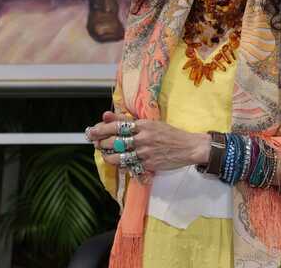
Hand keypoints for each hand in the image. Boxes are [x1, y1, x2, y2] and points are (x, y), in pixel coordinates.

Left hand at [87, 111, 209, 173]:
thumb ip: (129, 120)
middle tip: (96, 142)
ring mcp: (144, 153)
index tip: (92, 130)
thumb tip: (106, 115)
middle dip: (101, 142)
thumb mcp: (151, 122)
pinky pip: (129, 166)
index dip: (101, 128)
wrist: (188, 147)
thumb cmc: (169, 133)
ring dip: (108, 156)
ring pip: (118, 156)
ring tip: (105, 154)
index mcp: (143, 124)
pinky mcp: (147, 165)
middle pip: (114, 141)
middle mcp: (142, 138)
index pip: (116, 125)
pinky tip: (118, 162)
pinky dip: (121, 165)